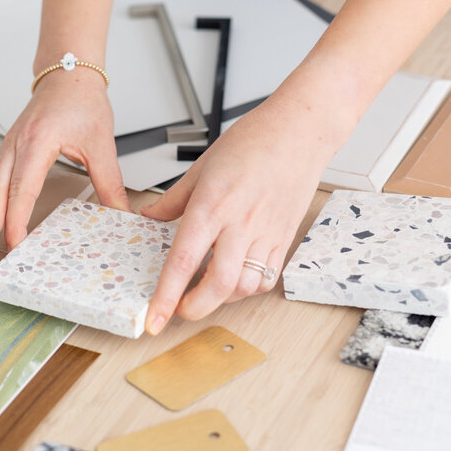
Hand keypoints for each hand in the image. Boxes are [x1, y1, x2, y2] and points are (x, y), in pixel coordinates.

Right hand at [0, 68, 128, 264]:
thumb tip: (121, 214)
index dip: (17, 218)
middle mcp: (15, 145)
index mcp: (38, 142)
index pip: (23, 187)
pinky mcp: (2, 150)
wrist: (68, 76)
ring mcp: (5, 148)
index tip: (15, 243)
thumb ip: (110, 183)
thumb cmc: (82, 102)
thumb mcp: (102, 144)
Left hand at [141, 94, 338, 332]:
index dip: (166, 296)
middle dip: (194, 308)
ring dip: (221, 298)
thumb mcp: (202, 167)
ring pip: (244, 287)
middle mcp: (240, 223)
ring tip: (206, 288)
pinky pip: (267, 278)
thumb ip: (174, 199)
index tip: (154, 319)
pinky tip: (236, 277)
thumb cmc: (255, 140)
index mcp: (212, 205)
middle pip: (217, 285)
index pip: (182, 261)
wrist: (300, 130)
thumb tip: (150, 217)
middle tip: (179, 309)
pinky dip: (249, 288)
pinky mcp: (284, 238)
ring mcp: (265, 233)